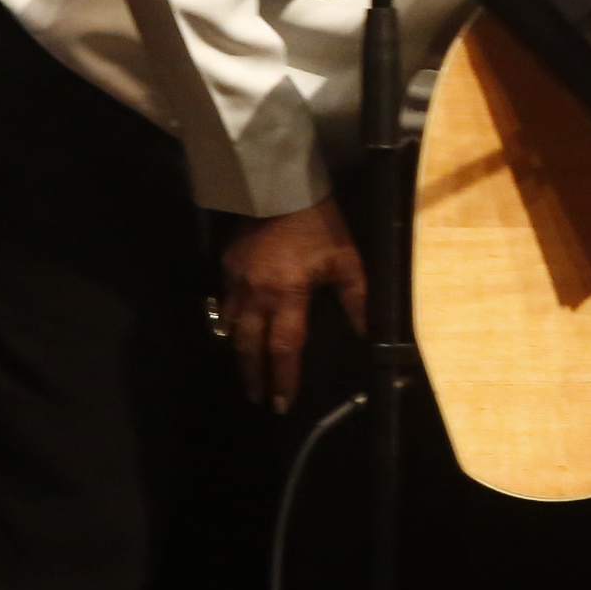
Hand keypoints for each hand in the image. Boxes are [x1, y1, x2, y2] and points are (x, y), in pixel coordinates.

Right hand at [218, 197, 366, 412]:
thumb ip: (356, 298)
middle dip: (253, 376)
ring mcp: (236, 281)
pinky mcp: (225, 267)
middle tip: (256, 399)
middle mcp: (257, 295)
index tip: (282, 402)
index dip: (284, 378)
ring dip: (238, 354)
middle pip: (249, 347)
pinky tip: (232, 333)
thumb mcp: (345, 259)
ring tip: (244, 373)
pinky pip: (223, 304)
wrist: (280, 187)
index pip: (284, 348)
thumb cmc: (318, 224)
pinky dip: (228, 324)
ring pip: (231, 328)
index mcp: (288, 295)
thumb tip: (367, 334)